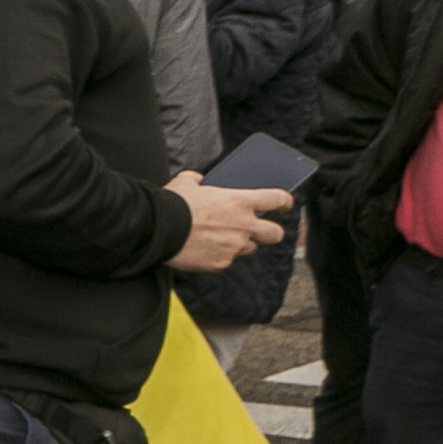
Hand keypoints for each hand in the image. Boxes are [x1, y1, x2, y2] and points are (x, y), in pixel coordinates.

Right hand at [165, 170, 290, 272]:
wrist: (157, 229)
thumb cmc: (172, 204)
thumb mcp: (186, 183)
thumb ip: (197, 179)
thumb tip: (198, 180)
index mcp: (240, 201)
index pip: (277, 200)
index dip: (284, 202)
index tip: (284, 205)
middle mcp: (244, 226)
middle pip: (275, 234)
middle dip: (271, 232)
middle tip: (261, 231)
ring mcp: (234, 247)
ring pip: (249, 249)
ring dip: (241, 245)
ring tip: (222, 240)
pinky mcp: (220, 264)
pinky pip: (226, 261)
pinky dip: (218, 257)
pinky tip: (203, 251)